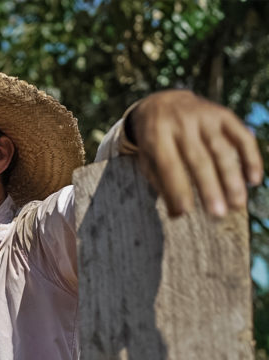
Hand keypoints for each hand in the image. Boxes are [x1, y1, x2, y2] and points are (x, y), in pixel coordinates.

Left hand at [128, 90, 262, 216]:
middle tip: (218, 215)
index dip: (177, 188)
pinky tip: (253, 179)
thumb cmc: (154, 141)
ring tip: (237, 204)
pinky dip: (250, 157)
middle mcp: (181, 123)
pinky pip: (241, 136)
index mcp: (156, 135)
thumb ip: (160, 183)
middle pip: (198, 159)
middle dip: (209, 188)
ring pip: (222, 150)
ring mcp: (204, 116)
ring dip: (232, 178)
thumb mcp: (148, 159)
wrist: (162, 102)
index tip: (184, 212)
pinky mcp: (223, 114)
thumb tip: (177, 215)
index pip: (169, 165)